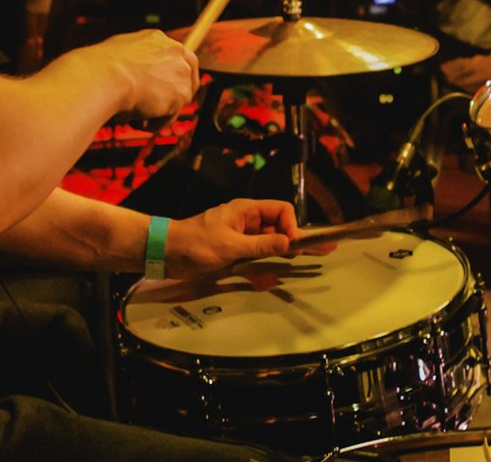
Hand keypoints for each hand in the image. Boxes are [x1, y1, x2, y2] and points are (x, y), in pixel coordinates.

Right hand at [93, 29, 199, 123]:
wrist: (105, 77)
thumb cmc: (102, 68)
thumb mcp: (119, 55)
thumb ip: (136, 61)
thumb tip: (132, 73)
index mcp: (158, 38)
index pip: (175, 57)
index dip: (168, 75)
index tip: (159, 88)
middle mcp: (175, 51)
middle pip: (187, 76)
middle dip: (173, 95)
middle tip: (154, 108)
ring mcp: (181, 72)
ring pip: (178, 99)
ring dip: (160, 111)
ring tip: (137, 117)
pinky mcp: (181, 94)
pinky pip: (171, 115)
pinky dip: (156, 122)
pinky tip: (139, 121)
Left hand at [165, 198, 332, 278]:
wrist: (165, 252)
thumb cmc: (194, 243)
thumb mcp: (229, 246)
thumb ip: (260, 246)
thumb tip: (289, 243)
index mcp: (246, 211)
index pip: (281, 211)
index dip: (292, 227)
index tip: (294, 246)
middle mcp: (247, 221)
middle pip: (280, 227)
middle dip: (300, 239)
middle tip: (326, 248)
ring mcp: (240, 237)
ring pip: (270, 244)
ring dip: (283, 254)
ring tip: (307, 261)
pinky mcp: (233, 252)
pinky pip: (256, 257)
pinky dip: (264, 267)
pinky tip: (269, 279)